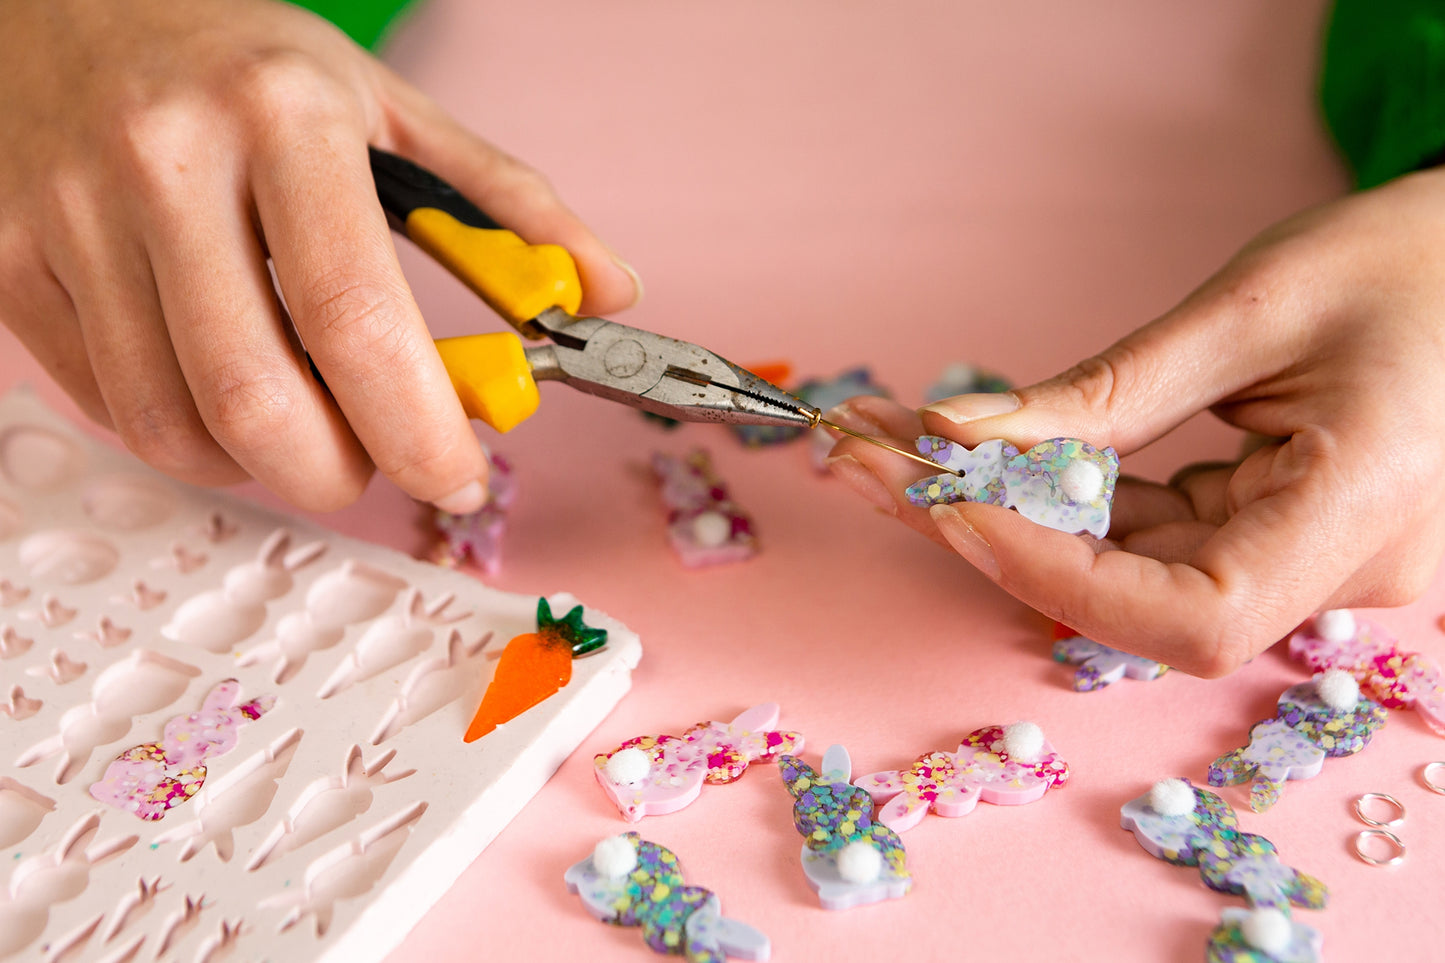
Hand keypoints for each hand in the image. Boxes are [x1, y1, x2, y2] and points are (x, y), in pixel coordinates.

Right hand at [0, 0, 639, 511]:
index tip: (457, 473)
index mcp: (281, 118)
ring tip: (306, 418)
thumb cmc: (240, 63)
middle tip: (380, 463)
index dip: (417, 428)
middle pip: (258, 402)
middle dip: (342, 472)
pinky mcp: (11, 261)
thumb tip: (605, 292)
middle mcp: (163, 164)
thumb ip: (507, 206)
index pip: (356, 319)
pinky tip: (224, 389)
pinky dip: (188, 434)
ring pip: (175, 426)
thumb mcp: (386, 106)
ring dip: (264, 463)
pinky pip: (113, 408)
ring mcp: (69, 215)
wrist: (63, 3)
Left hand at [827, 167, 1444, 675]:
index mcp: (1361, 510)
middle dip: (991, 532)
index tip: (946, 504)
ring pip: (1130, 571)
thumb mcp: (1253, 308)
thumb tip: (960, 434)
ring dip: (1008, 511)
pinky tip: (980, 453)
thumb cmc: (1408, 263)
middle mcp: (1342, 568)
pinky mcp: (1277, 536)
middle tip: (868, 458)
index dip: (1053, 574)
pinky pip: (1155, 538)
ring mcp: (1310, 562)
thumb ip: (1109, 391)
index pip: (1187, 613)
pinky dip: (1064, 497)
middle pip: (1135, 598)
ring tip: (892, 443)